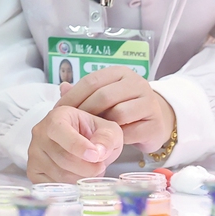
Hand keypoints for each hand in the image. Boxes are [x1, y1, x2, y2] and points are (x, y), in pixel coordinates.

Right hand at [27, 105, 123, 182]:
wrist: (80, 142)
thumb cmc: (92, 134)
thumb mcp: (108, 130)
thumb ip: (106, 138)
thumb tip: (99, 152)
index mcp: (56, 117)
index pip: (61, 132)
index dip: (79, 147)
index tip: (96, 156)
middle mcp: (40, 133)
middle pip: (63, 158)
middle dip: (88, 167)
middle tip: (100, 166)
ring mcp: (34, 153)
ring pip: (60, 175)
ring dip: (81, 177)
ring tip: (90, 170)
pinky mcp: (33, 171)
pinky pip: (53, 186)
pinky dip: (70, 186)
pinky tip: (78, 177)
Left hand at [56, 67, 174, 152]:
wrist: (155, 122)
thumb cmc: (124, 107)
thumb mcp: (104, 96)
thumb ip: (84, 93)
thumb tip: (62, 87)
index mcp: (120, 73)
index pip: (92, 81)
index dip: (73, 96)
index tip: (59, 110)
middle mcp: (137, 83)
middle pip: (104, 96)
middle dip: (85, 112)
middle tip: (71, 125)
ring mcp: (150, 103)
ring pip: (118, 113)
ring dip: (101, 126)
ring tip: (89, 133)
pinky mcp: (155, 124)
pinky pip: (131, 132)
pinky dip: (116, 138)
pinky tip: (106, 142)